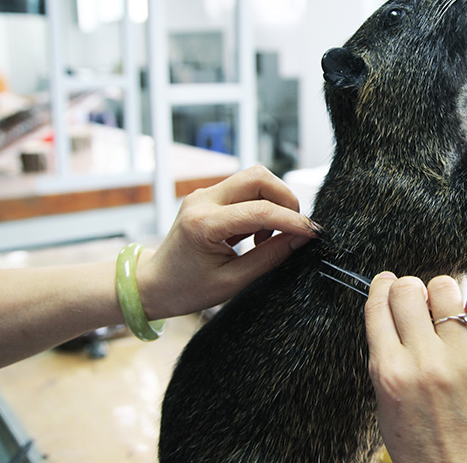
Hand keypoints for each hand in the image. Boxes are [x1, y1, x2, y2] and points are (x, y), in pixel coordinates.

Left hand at [137, 166, 315, 318]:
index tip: (313, 232)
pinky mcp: (208, 196)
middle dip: (285, 199)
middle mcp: (202, 201)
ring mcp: (203, 195)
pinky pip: (244, 190)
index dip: (292, 220)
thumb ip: (270, 257)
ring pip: (253, 179)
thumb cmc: (188, 289)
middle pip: (257, 177)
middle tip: (294, 228)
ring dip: (273, 203)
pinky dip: (261, 207)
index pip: (259, 210)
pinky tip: (254, 236)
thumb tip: (302, 238)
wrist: (153, 284)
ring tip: (268, 238)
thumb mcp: (233, 281)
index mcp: (203, 224)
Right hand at [365, 272, 466, 462]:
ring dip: (441, 293)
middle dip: (409, 289)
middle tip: (417, 301)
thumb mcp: (384, 399)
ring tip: (446, 309)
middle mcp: (423, 363)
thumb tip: (395, 306)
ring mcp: (462, 362)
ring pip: (445, 290)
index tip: (388, 283)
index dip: (382, 286)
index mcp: (388, 371)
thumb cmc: (418, 441)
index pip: (379, 305)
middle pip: (408, 290)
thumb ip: (386, 354)